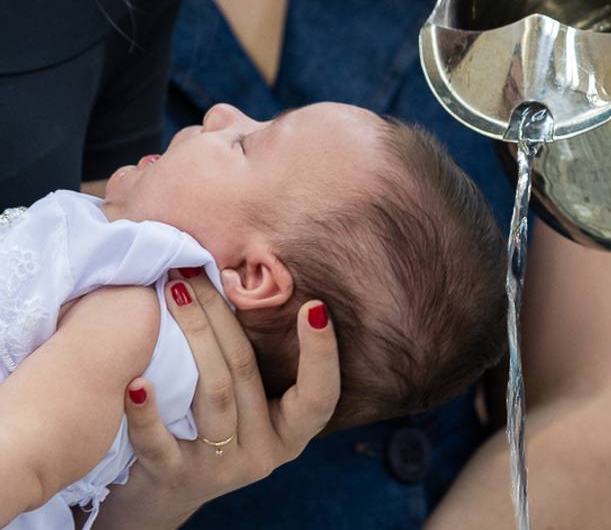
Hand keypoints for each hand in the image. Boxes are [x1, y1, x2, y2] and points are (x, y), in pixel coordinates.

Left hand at [94, 271, 339, 529]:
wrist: (165, 492)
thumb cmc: (212, 428)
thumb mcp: (248, 403)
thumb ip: (252, 361)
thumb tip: (241, 281)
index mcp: (291, 431)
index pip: (321, 394)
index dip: (322, 353)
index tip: (314, 306)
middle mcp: (265, 452)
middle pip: (248, 372)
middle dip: (222, 314)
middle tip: (197, 270)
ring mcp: (222, 467)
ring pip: (215, 394)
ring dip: (193, 335)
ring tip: (172, 293)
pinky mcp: (178, 478)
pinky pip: (161, 442)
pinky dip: (147, 411)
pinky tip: (136, 381)